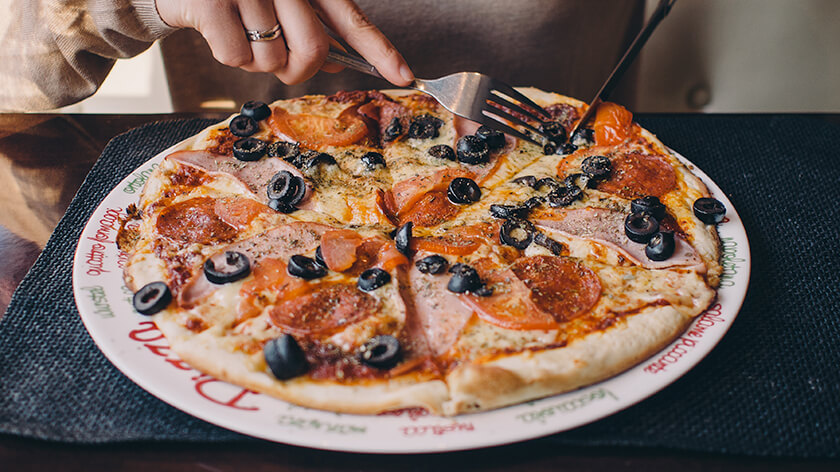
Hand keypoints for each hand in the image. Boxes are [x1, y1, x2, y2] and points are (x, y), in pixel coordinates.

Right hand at [156, 0, 413, 85]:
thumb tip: (336, 61)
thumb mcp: (280, 1)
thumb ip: (311, 26)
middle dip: (298, 68)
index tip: (405, 76)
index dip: (380, 51)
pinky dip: (228, 54)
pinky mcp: (212, 3)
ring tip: (239, 27)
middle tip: (280, 56)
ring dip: (255, 58)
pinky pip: (235, 58)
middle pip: (312, 52)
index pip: (352, 20)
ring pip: (270, 61)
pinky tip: (217, 27)